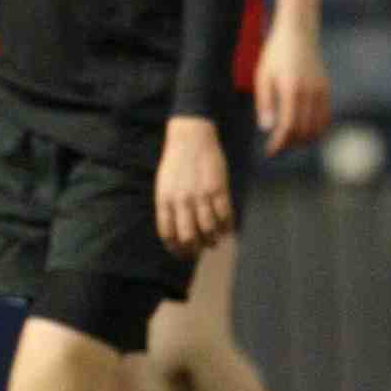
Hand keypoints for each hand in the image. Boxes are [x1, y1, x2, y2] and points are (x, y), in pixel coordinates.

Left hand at [155, 117, 234, 259]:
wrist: (191, 137)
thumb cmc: (176, 163)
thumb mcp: (164, 185)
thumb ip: (168, 207)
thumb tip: (176, 232)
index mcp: (164, 200)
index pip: (168, 234)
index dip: (176, 249)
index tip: (183, 254)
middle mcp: (181, 200)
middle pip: (189, 236)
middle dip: (195, 249)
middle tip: (201, 250)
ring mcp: (200, 194)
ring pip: (209, 229)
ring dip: (213, 240)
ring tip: (214, 241)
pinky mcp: (219, 188)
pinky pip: (225, 215)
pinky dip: (227, 227)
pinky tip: (227, 229)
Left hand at [255, 21, 331, 155]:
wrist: (298, 34)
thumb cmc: (274, 55)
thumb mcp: (262, 77)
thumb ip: (264, 103)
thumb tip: (267, 129)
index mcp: (292, 89)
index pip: (289, 126)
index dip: (280, 143)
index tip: (270, 151)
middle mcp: (310, 92)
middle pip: (305, 131)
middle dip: (290, 144)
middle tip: (276, 148)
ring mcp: (322, 91)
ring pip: (318, 127)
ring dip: (304, 139)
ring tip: (288, 142)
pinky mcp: (326, 89)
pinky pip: (326, 117)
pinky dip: (316, 129)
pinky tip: (303, 132)